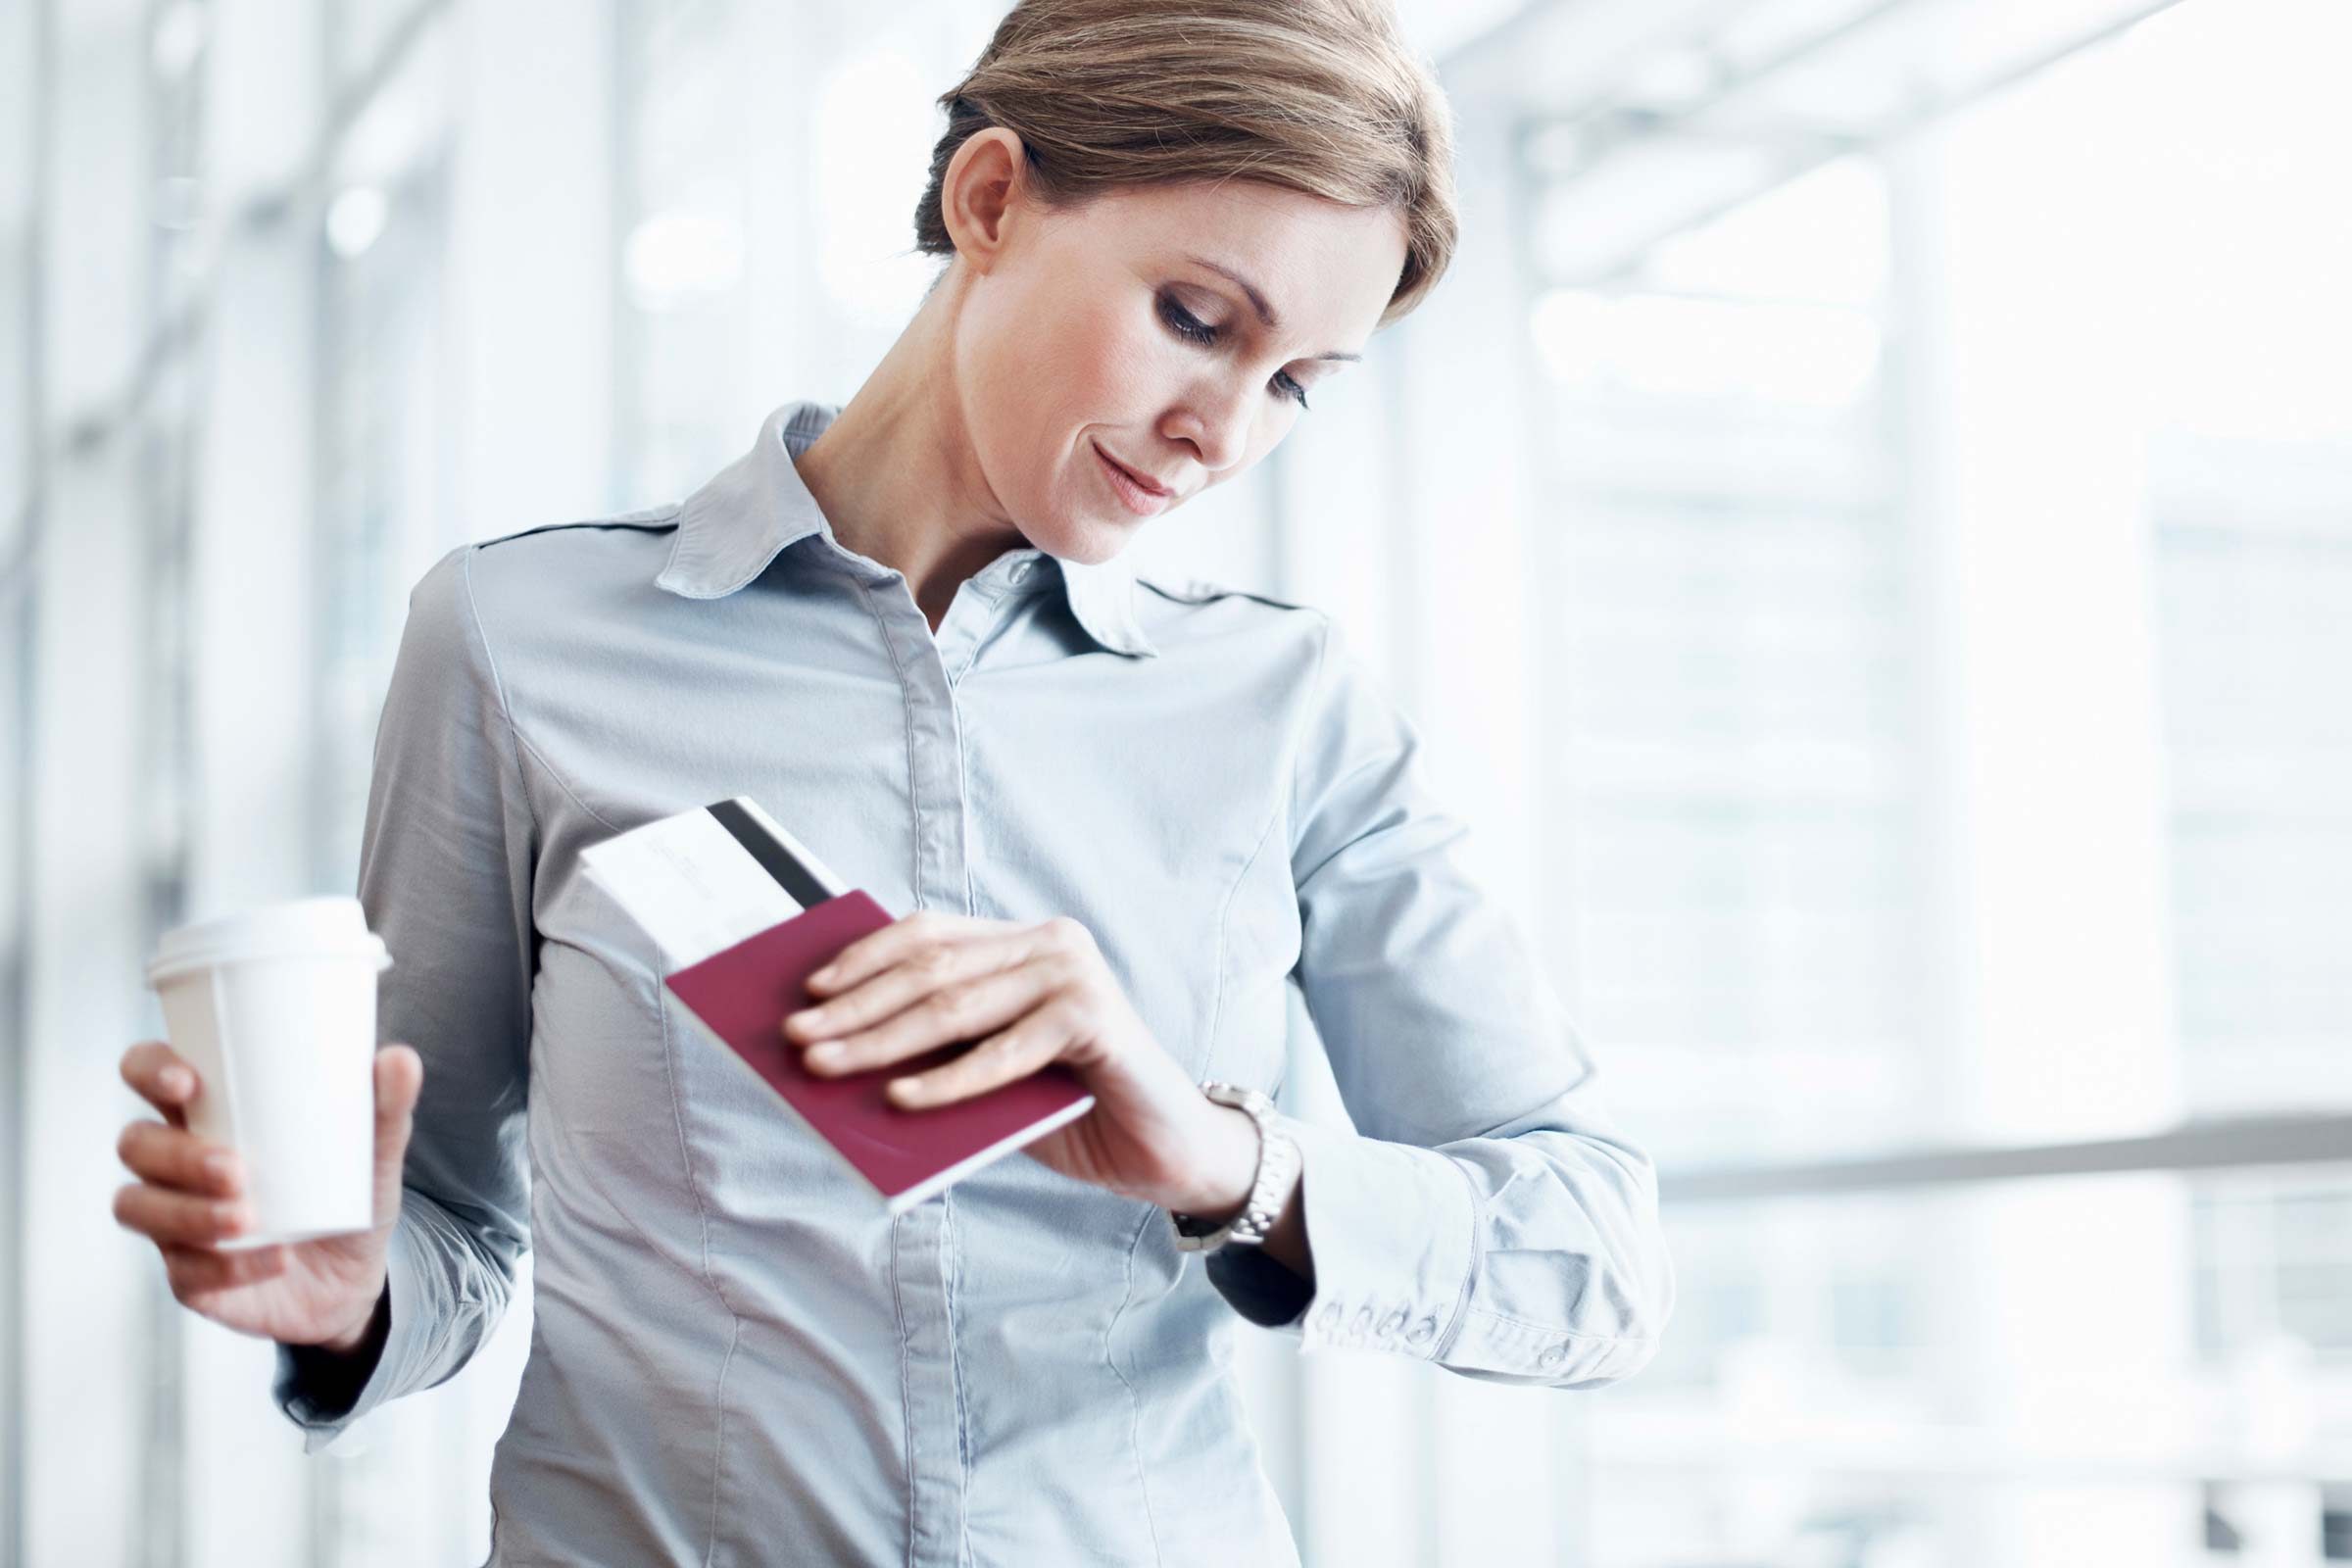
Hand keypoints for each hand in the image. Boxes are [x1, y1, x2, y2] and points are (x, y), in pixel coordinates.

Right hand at [113, 1039, 423, 1352]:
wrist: (356, 1274)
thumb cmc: (346, 1193)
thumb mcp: (373, 1151)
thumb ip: (387, 1107)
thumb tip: (400, 1059)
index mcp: (210, 1113)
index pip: (149, 1074)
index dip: (149, 1069)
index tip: (185, 1081)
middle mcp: (178, 1163)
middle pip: (136, 1144)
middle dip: (177, 1154)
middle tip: (236, 1169)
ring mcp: (175, 1220)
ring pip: (138, 1206)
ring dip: (187, 1212)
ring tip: (247, 1218)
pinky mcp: (188, 1275)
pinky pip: (182, 1271)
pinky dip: (227, 1265)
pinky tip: (272, 1259)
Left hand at [780, 911, 1238, 1210]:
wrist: (1167, 1151)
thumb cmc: (1074, 1108)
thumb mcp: (995, 1071)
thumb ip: (941, 1049)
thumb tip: (841, 1049)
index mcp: (1025, 942)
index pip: (930, 932)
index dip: (864, 958)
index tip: (808, 990)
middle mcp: (1051, 944)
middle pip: (931, 969)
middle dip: (855, 1006)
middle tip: (797, 1037)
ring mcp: (1075, 976)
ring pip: (955, 1005)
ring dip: (881, 1040)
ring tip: (827, 1066)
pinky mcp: (1095, 1018)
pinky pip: (1003, 1051)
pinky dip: (948, 1079)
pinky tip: (901, 1097)